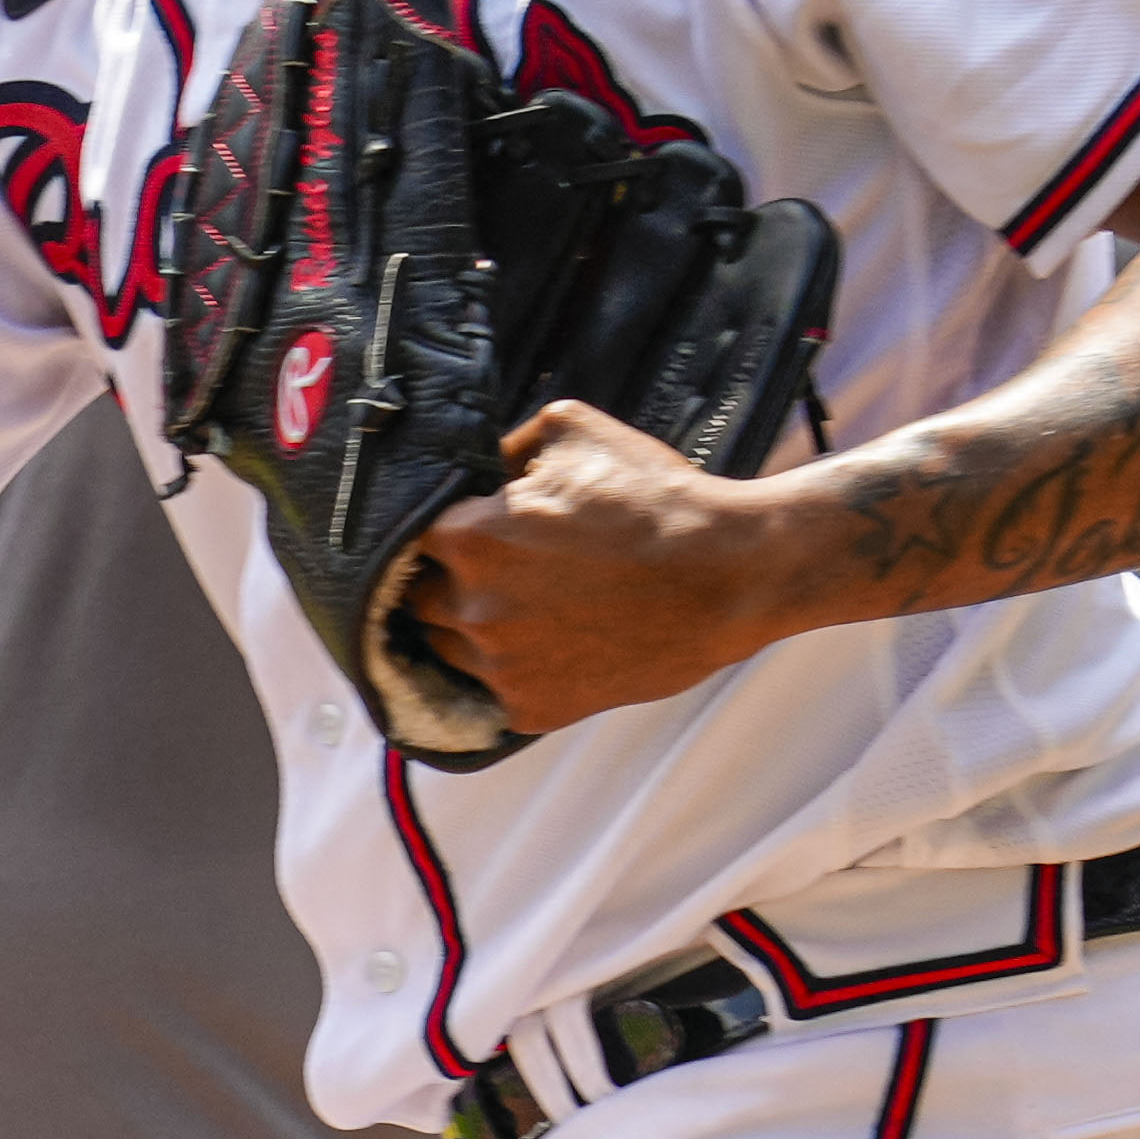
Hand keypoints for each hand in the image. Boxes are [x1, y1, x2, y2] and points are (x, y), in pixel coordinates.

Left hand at [390, 404, 800, 738]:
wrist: (732, 575)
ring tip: (522, 610)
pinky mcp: (533, 708)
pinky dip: (508, 672)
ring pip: (448, 649)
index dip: (434, 534)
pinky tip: (544, 646)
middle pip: (419, 598)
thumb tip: (472, 460)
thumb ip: (503, 443)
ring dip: (470, 631)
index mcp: (465, 538)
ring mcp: (501, 665)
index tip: (456, 534)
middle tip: (495, 571)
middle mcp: (470, 606)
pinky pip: (490, 694)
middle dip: (447, 582)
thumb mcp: (573, 430)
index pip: (406, 539)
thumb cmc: (655, 499)